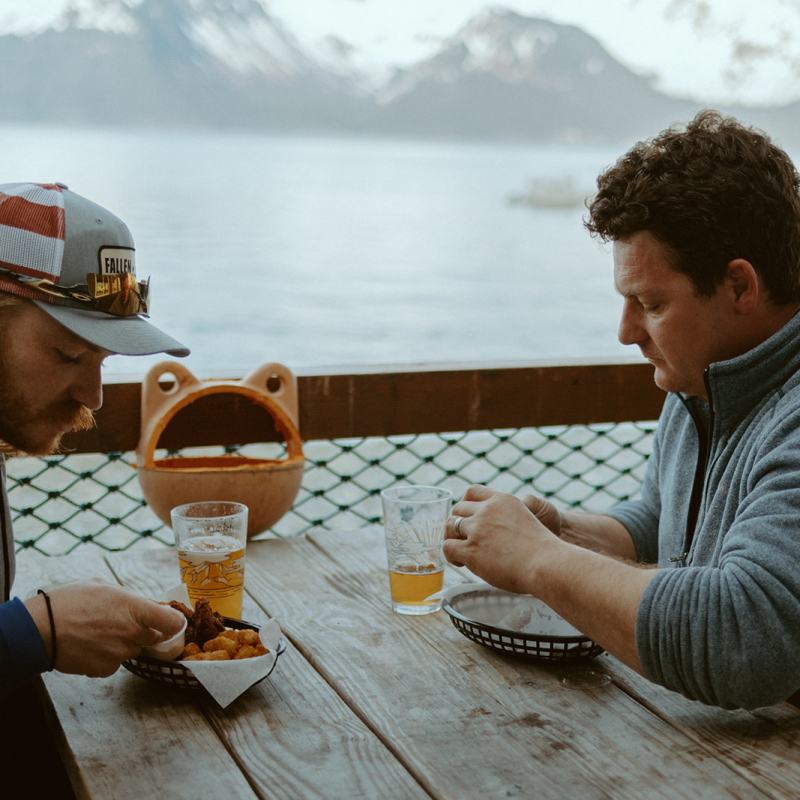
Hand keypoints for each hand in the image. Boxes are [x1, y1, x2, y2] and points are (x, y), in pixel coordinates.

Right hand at [25, 582, 184, 676]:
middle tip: (126, 622)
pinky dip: (108, 656)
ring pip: (133, 649)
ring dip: (124, 643)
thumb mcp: (104, 586)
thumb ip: (128, 598)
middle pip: (155, 638)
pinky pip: (115, 663)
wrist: (39, 629)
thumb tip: (139, 604)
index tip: (171, 621)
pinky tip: (91, 645)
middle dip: (146, 631)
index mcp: (136, 610)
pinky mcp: (105, 670)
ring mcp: (120, 654)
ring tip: (100, 631)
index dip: (175, 623)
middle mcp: (133, 634)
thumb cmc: (69, 602)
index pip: (173, 623)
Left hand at [444, 485, 561, 593]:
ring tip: (462, 552)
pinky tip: (462, 562)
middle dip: (459, 524)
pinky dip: (451, 556)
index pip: (472, 492)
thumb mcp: (525, 519)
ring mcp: (478, 528)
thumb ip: (507, 518)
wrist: (547, 564)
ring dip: (453, 538)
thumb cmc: (542, 551)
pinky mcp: (471, 549)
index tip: (470, 519)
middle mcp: (487, 510)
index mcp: (502, 500)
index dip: (466, 506)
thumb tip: (494, 532)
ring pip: (449, 526)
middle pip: (458, 509)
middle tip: (467, 540)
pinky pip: (448, 547)